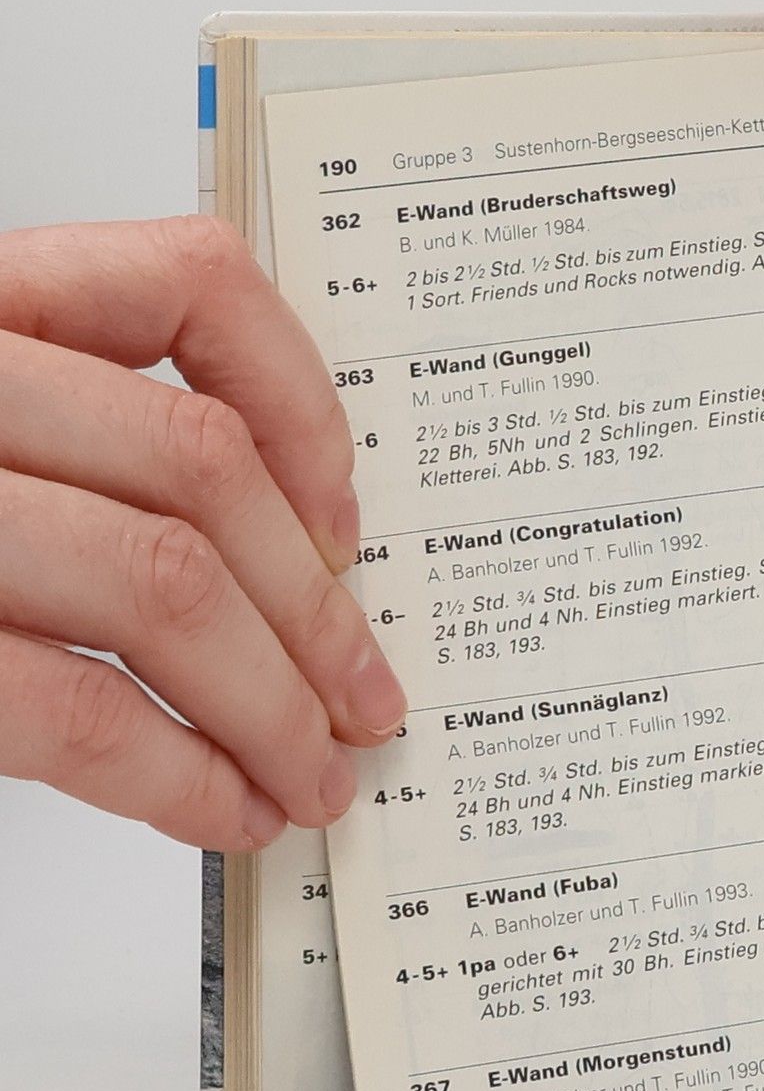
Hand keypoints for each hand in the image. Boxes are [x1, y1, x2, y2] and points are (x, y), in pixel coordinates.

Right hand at [0, 218, 406, 850]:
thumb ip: (78, 442)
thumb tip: (288, 552)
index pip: (184, 282)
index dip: (303, 400)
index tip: (342, 519)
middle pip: (198, 468)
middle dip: (314, 609)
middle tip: (363, 701)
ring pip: (162, 583)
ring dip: (272, 705)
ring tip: (313, 774)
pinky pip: (74, 706)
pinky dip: (179, 775)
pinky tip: (224, 809)